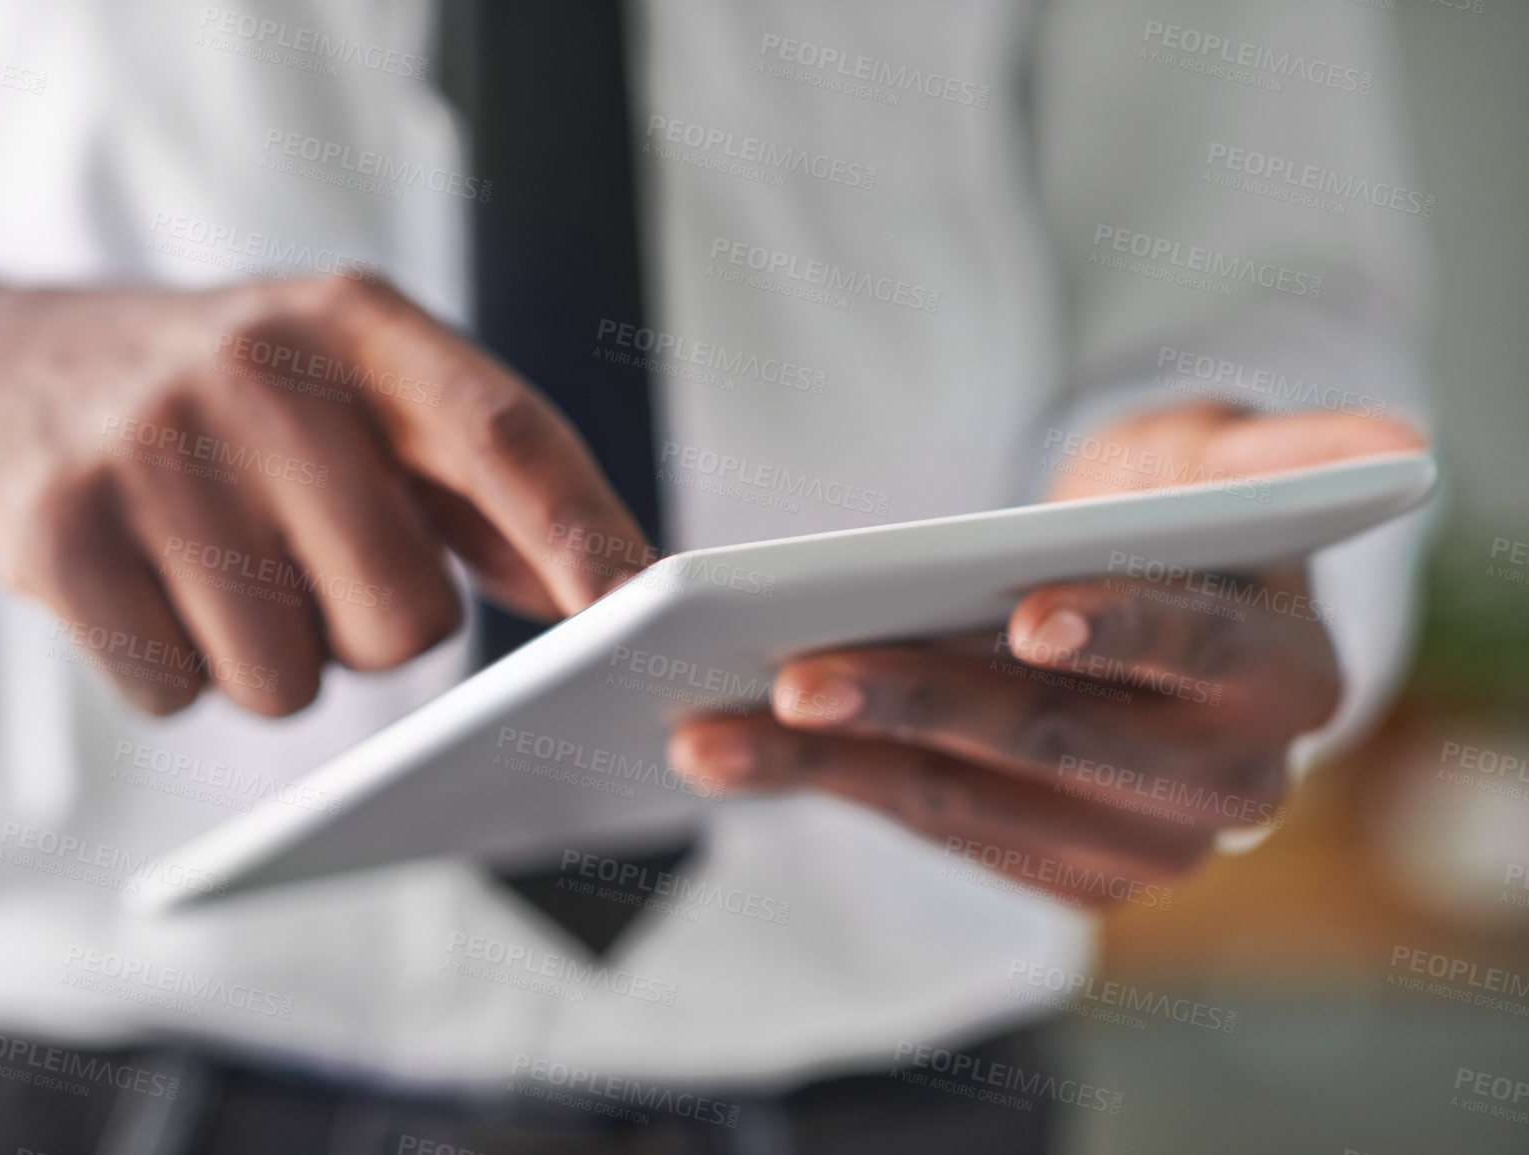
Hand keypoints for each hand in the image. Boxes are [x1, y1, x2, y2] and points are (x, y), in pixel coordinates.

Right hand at [0, 277, 648, 715]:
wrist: (25, 368)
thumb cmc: (250, 401)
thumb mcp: (369, 388)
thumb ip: (489, 484)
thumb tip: (607, 586)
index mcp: (364, 328)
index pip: (502, 435)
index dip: (578, 530)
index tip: (639, 608)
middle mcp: (261, 374)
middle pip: (402, 613)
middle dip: (381, 630)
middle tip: (327, 571)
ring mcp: (152, 451)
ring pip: (286, 679)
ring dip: (277, 658)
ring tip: (233, 568)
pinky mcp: (60, 534)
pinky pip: (178, 692)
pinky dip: (182, 670)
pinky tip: (159, 587)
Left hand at [670, 403, 1424, 904]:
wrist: (1135, 604)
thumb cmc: (1175, 514)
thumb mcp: (1230, 460)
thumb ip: (1297, 450)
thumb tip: (1395, 441)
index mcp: (1282, 673)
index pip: (1195, 646)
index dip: (1119, 625)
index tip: (1028, 613)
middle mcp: (1224, 780)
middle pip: (1055, 739)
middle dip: (919, 702)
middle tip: (794, 670)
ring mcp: (1135, 843)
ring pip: (969, 797)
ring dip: (833, 764)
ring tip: (712, 727)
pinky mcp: (1050, 868)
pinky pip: (926, 825)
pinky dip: (825, 787)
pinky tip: (730, 754)